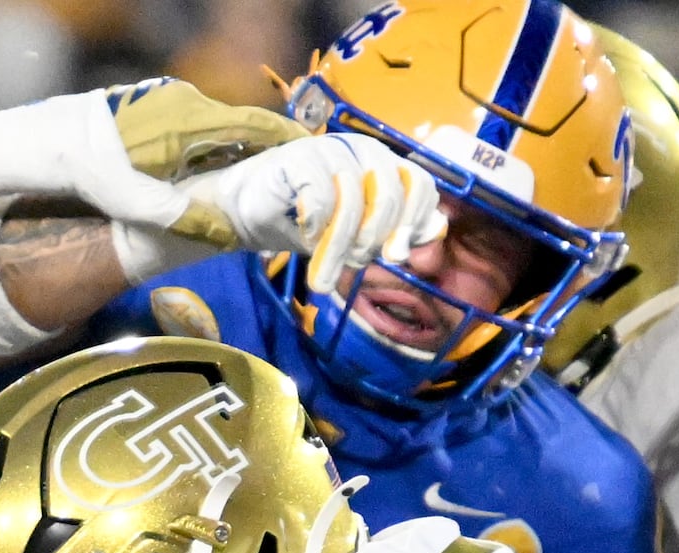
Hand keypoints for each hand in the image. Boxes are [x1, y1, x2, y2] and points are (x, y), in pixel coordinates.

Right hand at [186, 131, 443, 287]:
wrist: (242, 210)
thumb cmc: (302, 220)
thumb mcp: (353, 233)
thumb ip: (394, 230)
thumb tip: (436, 231)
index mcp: (382, 163)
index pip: (418, 185)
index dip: (414, 221)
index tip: (396, 255)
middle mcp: (361, 149)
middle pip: (388, 195)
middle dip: (373, 241)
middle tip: (355, 266)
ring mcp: (330, 150)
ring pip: (352, 203)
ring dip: (338, 250)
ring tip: (323, 278)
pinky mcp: (299, 158)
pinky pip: (321, 199)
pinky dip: (316, 228)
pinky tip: (305, 238)